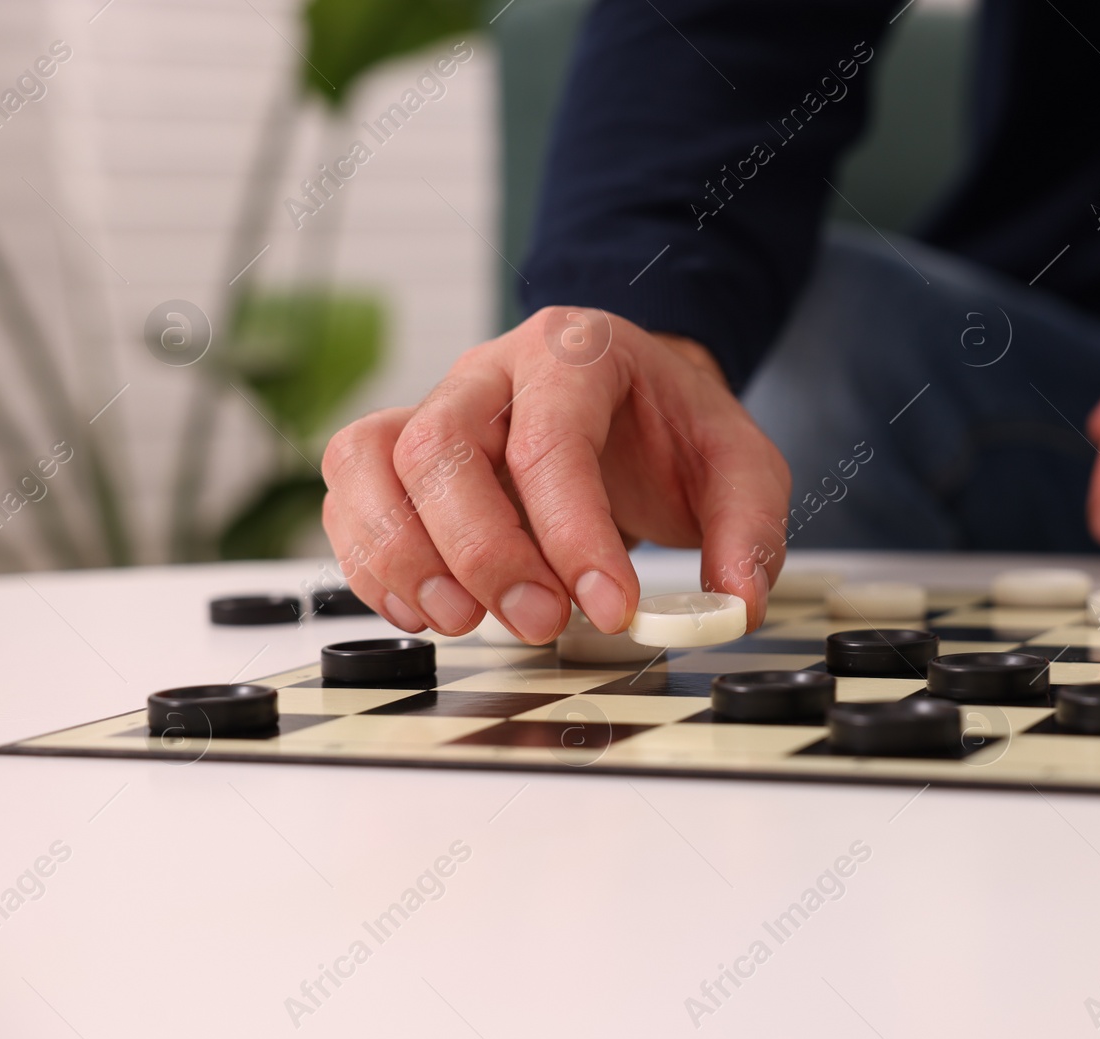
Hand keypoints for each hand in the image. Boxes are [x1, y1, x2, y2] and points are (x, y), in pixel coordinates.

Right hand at [321, 308, 791, 639]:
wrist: (636, 398)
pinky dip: (372, 564)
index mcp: (577, 353)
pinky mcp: (404, 457)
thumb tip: (732, 607)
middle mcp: (491, 371)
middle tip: (541, 624)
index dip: (573, 533)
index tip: (610, 608)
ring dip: (403, 556)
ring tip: (465, 622)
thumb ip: (748, 531)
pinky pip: (352, 497)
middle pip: (441, 447)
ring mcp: (437, 407)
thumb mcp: (741, 465)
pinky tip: (427, 611)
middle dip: (484, 553)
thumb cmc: (675, 428)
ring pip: (371, 461)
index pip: (552, 439)